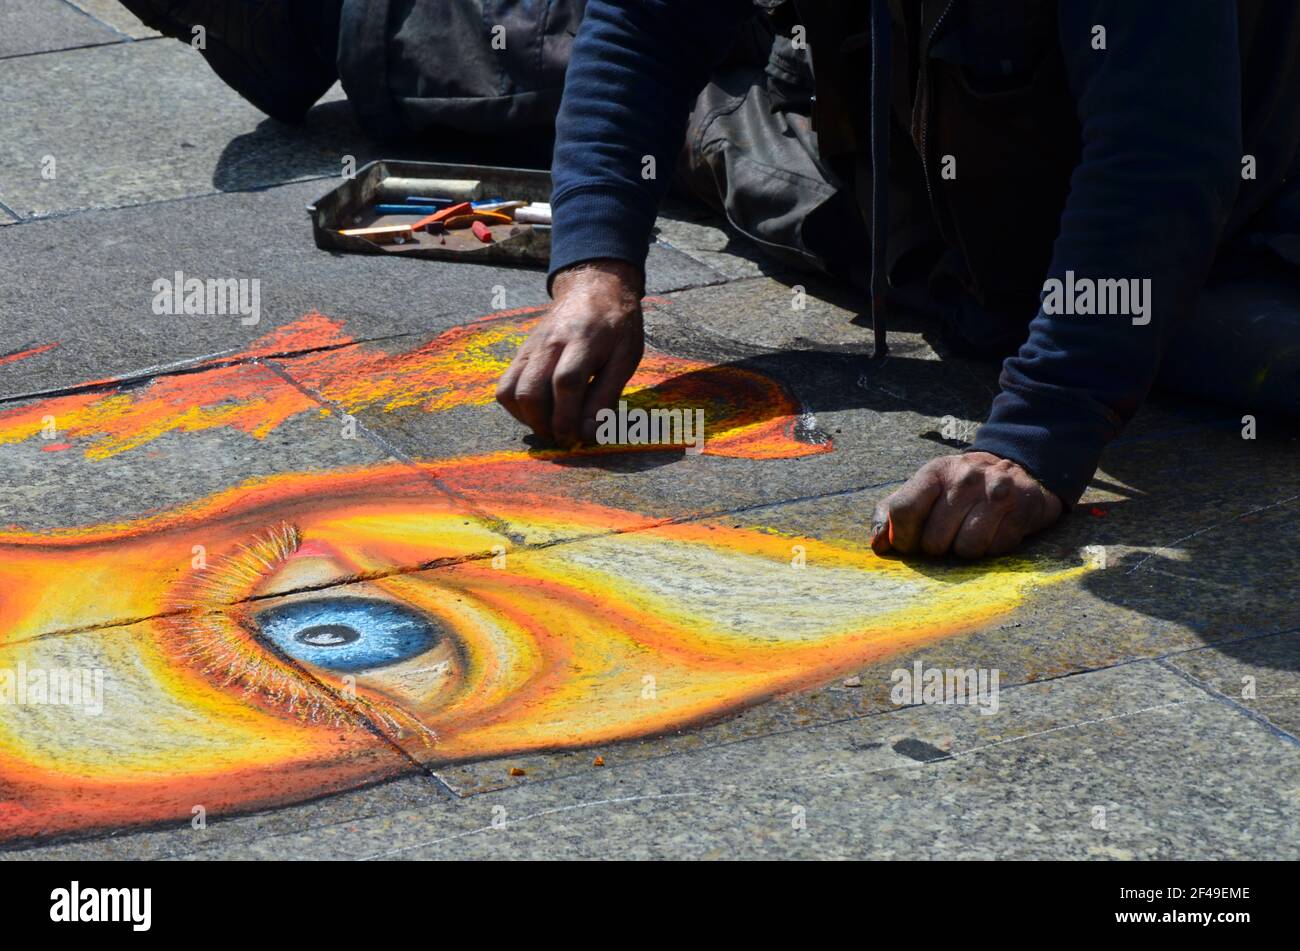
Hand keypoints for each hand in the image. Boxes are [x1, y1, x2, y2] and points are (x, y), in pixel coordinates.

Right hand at [495, 260, 644, 446]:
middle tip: (564, 438)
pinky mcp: (521, 353)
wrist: (592, 287)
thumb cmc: (616, 325)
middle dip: (545, 425)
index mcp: (583, 341)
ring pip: (511, 391)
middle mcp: (550, 343)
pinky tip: (538, 412)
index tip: (575, 440)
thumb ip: (607, 396)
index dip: (567, 418)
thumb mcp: (626, 357)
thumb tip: (588, 434)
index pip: (567, 383)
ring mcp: (530, 348)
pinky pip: (505, 386)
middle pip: (531, 392)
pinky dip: (516, 407)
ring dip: (527, 419)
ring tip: (550, 426)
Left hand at [870, 452, 1061, 557]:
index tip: (910, 544)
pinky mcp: (1022, 510)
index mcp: (935, 472)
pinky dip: (992, 549)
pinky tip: (994, 531)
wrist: (1019, 471)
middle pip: (934, 540)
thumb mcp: (924, 490)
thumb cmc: (959, 489)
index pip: (903, 511)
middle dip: (936, 548)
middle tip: (947, 536)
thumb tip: (877, 545)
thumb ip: (892, 513)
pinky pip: (995, 550)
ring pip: (966, 549)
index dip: (902, 538)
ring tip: (970, 533)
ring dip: (965, 550)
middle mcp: (965, 478)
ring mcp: (996, 493)